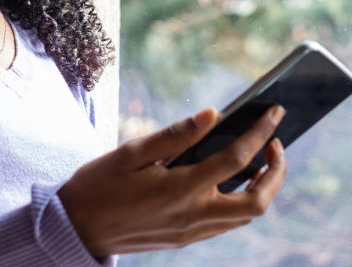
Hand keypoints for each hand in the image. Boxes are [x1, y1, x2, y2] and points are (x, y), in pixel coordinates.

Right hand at [58, 104, 286, 255]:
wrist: (75, 229)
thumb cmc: (98, 185)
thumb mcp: (132, 152)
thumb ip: (176, 135)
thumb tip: (214, 114)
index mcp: (180, 190)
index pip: (237, 160)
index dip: (261, 133)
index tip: (276, 112)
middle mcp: (192, 216)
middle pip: (256, 202)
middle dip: (276, 172)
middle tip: (275, 143)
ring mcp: (191, 232)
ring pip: (245, 217)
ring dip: (263, 188)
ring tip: (261, 158)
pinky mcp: (185, 239)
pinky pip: (227, 223)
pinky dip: (241, 201)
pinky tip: (234, 179)